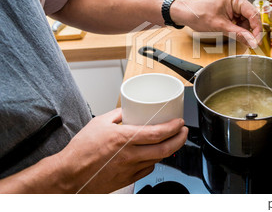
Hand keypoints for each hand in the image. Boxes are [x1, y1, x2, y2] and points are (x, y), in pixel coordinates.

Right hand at [55, 108, 186, 192]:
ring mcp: (130, 169)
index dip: (173, 128)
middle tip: (183, 131)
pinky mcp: (128, 179)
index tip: (179, 122)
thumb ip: (117, 114)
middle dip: (180, 139)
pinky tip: (154, 155)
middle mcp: (130, 155)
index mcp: (124, 139)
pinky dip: (155, 161)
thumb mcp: (99, 123)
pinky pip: (147, 169)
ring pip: (159, 159)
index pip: (157, 133)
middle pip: (165, 148)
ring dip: (170, 149)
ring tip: (172, 140)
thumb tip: (129, 110)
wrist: (69, 175)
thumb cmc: (80, 150)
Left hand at [171, 0, 261, 47]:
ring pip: (246, 20)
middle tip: (250, 43)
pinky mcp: (230, 9)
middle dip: (249, 30)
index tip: (257, 41)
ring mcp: (234, 3)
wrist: (186, 13)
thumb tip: (252, 42)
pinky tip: (233, 33)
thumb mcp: (220, 27)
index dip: (257, 29)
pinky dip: (238, 28)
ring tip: (235, 37)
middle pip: (251, 17)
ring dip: (243, 30)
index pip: (253, 14)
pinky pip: (239, 20)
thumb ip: (239, 34)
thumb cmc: (199, 14)